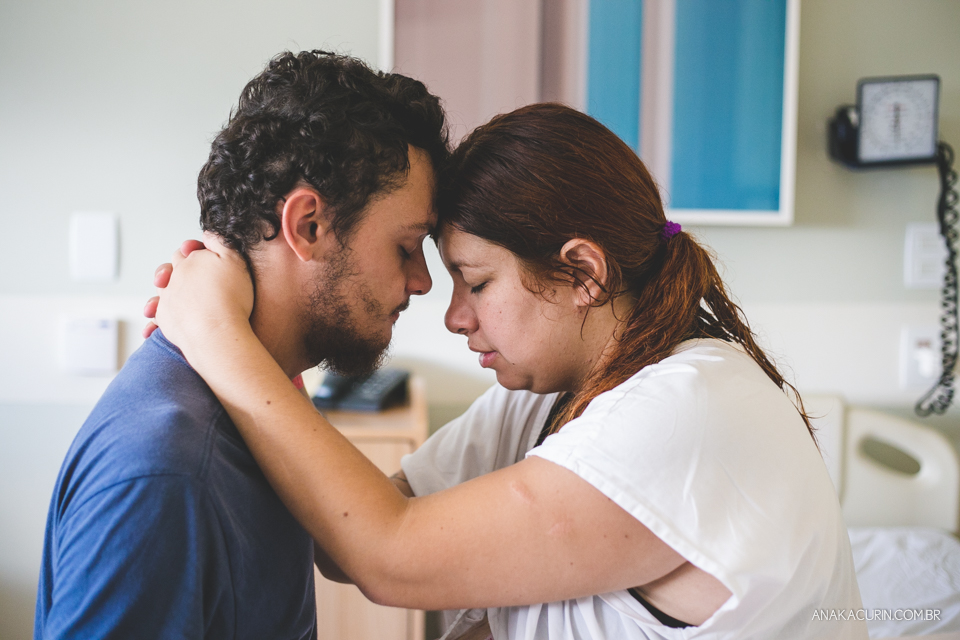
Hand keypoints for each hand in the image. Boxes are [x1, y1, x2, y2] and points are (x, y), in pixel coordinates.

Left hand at [148, 235, 254, 360]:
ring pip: (162, 290)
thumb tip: (208, 232)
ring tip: (182, 299)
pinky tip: (167, 320)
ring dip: (168, 291)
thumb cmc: (231, 298)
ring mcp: (167, 298)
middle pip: (170, 268)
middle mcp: (174, 277)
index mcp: (190, 261)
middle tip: (193, 280)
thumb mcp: (235, 260)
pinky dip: (158, 316)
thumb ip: (220, 242)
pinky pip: (157, 314)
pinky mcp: (164, 319)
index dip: (194, 253)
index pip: (186, 251)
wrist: (217, 333)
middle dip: (177, 271)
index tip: (203, 260)